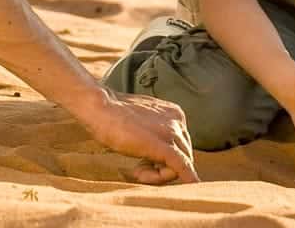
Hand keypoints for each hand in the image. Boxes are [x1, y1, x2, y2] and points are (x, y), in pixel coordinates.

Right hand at [81, 90, 199, 183]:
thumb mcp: (141, 124)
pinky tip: (194, 186)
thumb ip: (154, 135)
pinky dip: (188, 178)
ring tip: (137, 171)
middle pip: (183, 156)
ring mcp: (173, 132)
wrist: (99, 108)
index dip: (162, 160)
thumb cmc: (112, 117)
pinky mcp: (165, 146)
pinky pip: (182, 166)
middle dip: (161, 169)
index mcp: (174, 114)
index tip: (141, 165)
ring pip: (180, 165)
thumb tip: (158, 158)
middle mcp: (178, 120)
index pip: (179, 146)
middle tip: (137, 170)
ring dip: (158, 175)